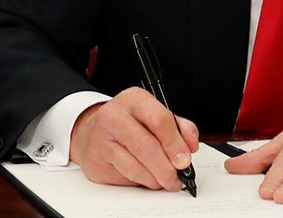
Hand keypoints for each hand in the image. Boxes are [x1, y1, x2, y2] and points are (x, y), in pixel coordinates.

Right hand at [69, 88, 198, 188]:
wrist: (91, 130)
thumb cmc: (129, 122)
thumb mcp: (154, 113)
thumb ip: (179, 127)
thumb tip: (191, 146)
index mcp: (134, 99)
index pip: (159, 120)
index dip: (175, 144)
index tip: (184, 160)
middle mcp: (114, 117)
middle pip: (146, 147)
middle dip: (166, 168)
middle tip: (177, 178)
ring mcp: (101, 141)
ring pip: (135, 168)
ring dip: (155, 180)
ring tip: (164, 180)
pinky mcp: (96, 163)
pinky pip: (124, 179)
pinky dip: (140, 182)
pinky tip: (145, 176)